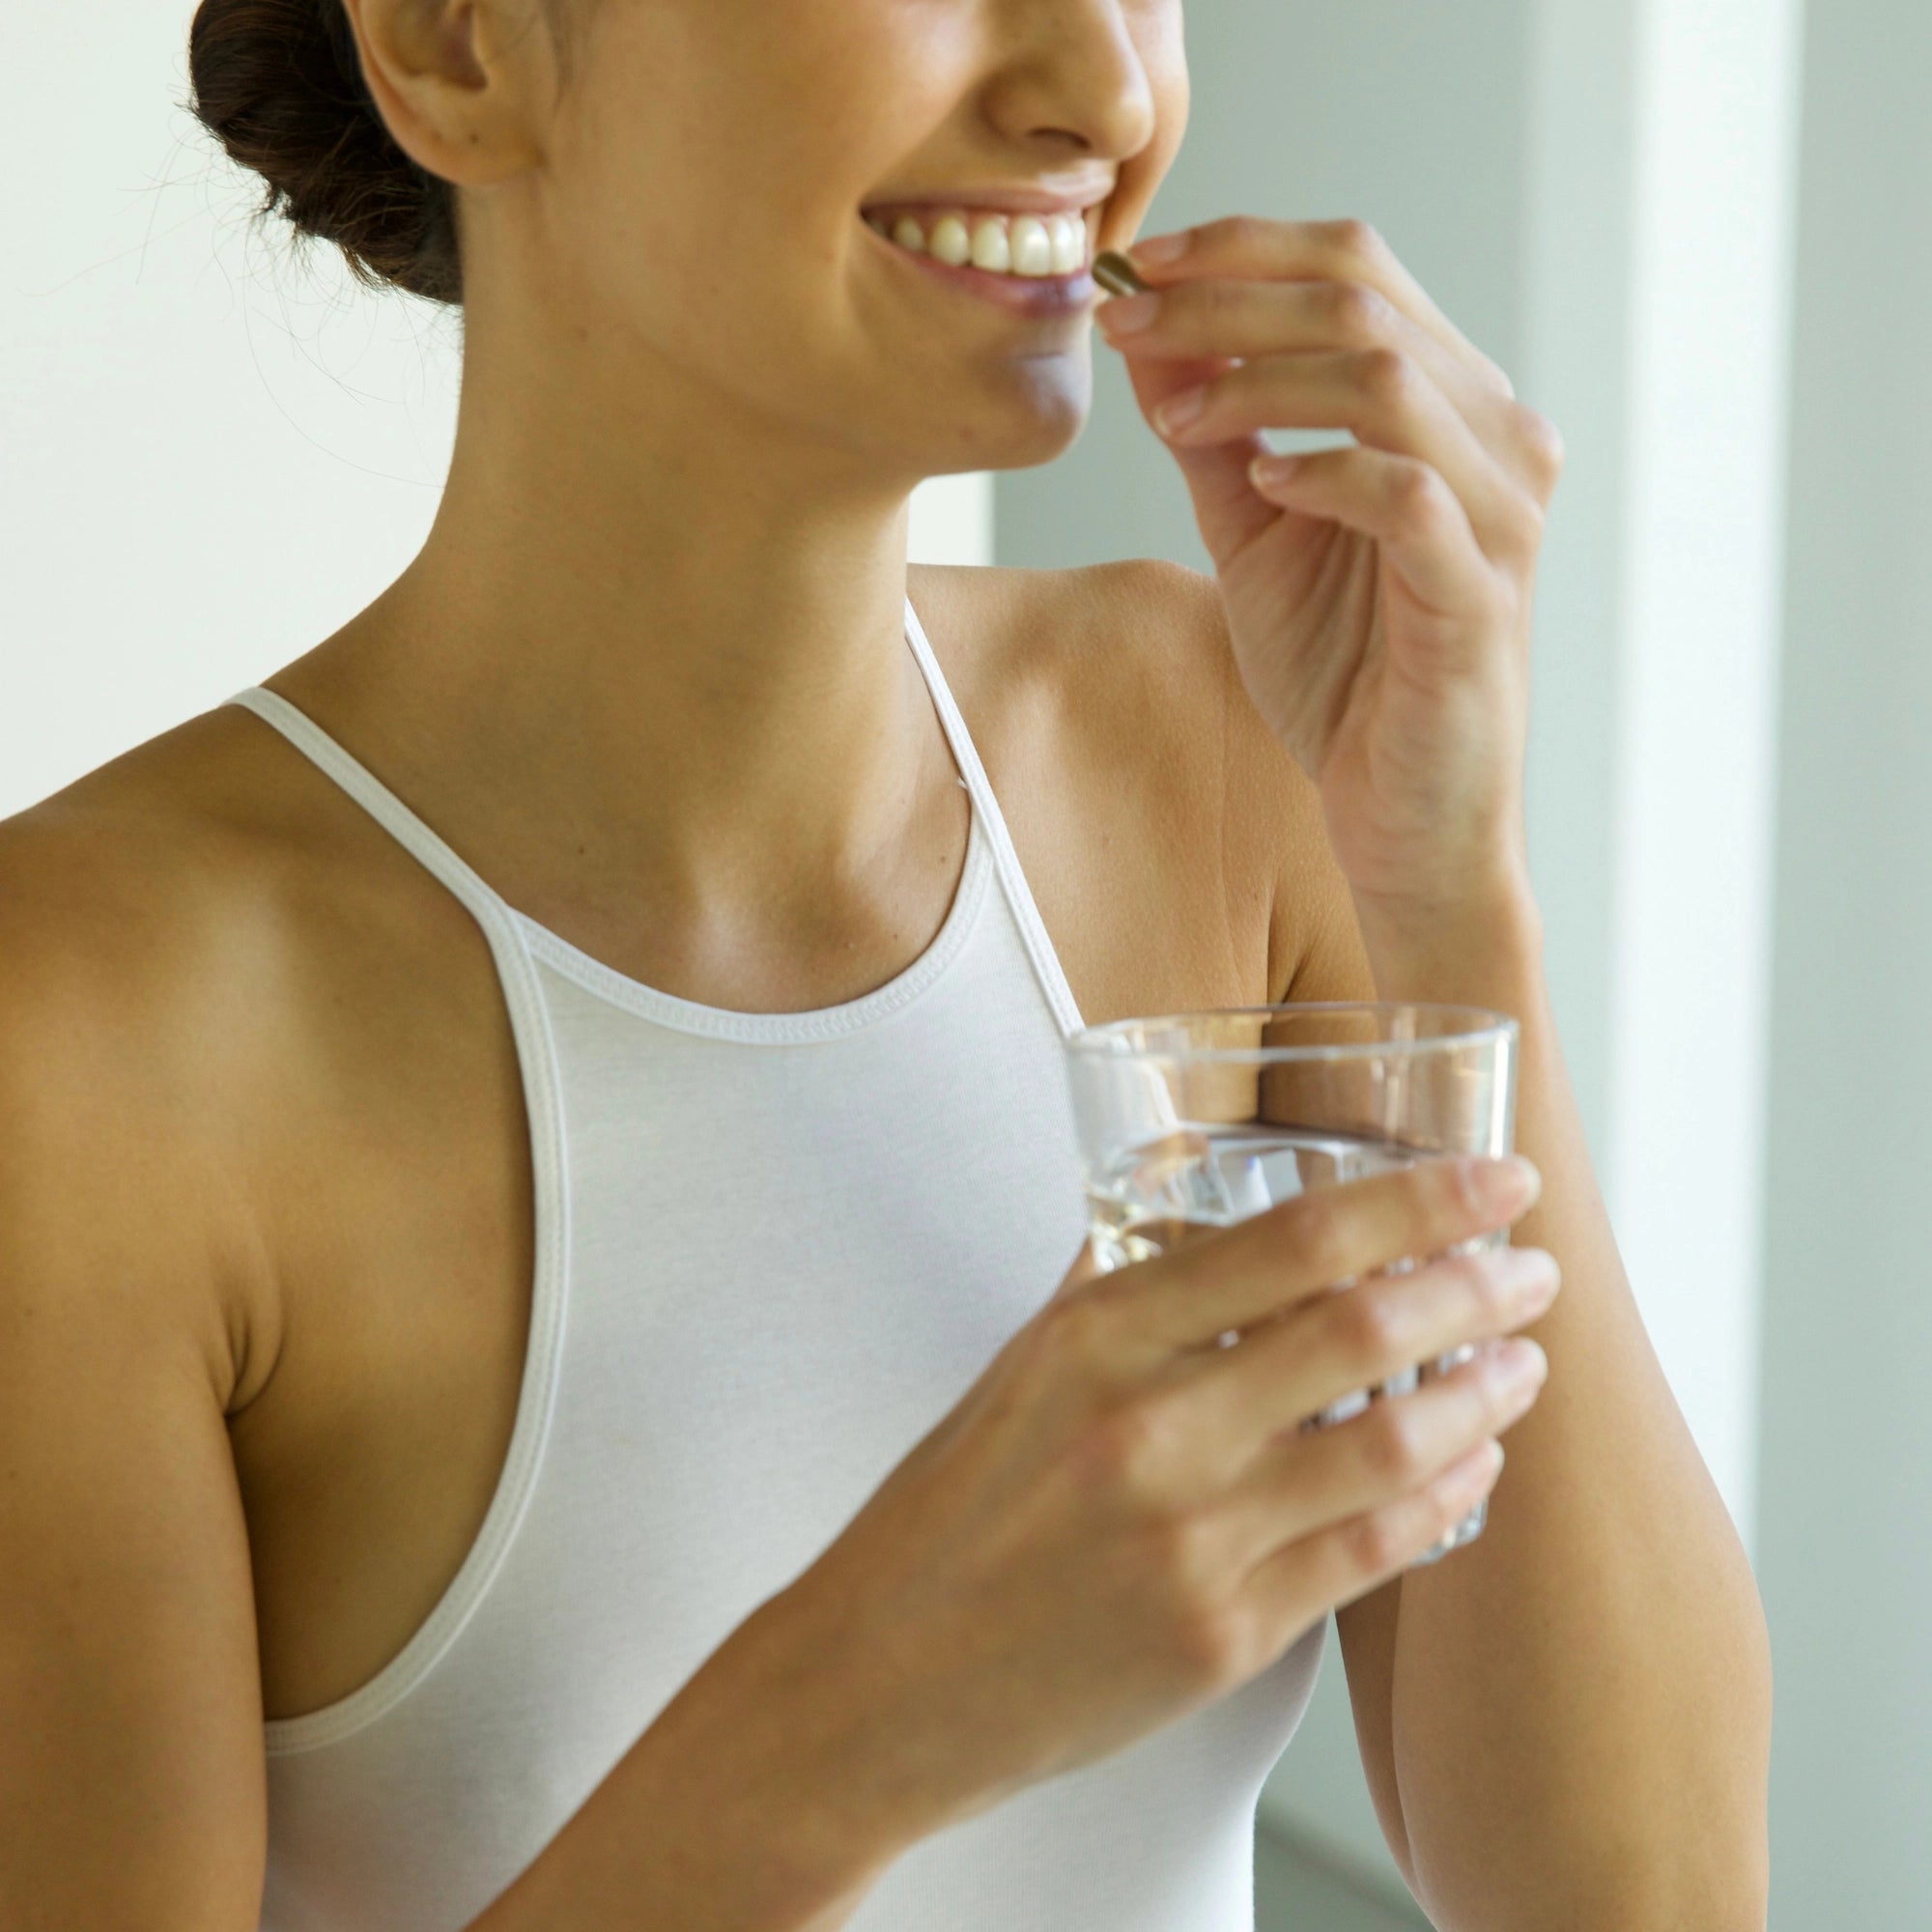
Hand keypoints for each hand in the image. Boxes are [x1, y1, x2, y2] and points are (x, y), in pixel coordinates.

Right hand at [762, 1156, 1556, 1851]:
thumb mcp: (1022, 1362)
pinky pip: (1372, 1551)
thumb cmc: (953, 1510)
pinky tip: (1473, 1469)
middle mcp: (1151, 1429)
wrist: (885, 1674)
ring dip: (1481, 1396)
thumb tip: (1195, 1193)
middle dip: (1477, 1287)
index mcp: (1097, 1335)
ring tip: (1522, 1364)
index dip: (1420, 1200)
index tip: (1494, 1181)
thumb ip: (1117, 1277)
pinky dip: (1443, 1500)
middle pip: (1363, 1331)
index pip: (1294, 1241)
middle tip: (1530, 1267)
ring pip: (1391, 1447)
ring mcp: (1193, 1540)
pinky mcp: (1223, 1636)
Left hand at [1095, 217, 1563, 938]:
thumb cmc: (1342, 676)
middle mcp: (1496, 436)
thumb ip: (1214, 433)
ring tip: (1175, 415)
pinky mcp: (1482, 592)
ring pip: (1385, 378)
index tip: (1133, 268)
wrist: (1402, 817)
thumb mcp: (1255, 533)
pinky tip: (1260, 485)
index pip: (1355, 267)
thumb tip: (1149, 333)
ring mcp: (1501, 512)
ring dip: (1255, 379)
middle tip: (1126, 324)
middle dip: (1224, 298)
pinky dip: (1322, 471)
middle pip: (1364, 299)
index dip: (1239, 248)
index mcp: (1449, 404)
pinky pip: (1406, 493)